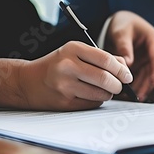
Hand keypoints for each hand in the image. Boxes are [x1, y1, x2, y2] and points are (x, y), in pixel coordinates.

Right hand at [0, 41, 132, 110]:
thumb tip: (125, 67)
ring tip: (104, 90)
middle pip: (105, 78)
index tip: (127, 76)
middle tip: (120, 86)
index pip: (106, 59)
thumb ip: (101, 57)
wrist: (27, 82)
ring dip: (108, 94)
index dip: (121, 69)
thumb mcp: (75, 53)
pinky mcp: (64, 102)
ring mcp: (64, 85)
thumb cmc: (56, 66)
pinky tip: (91, 96)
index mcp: (73, 49)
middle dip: (118, 85)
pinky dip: (97, 101)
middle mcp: (67, 66)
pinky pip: (92, 104)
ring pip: (101, 93)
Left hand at [105, 11, 153, 99]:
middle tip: (138, 96)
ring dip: (140, 88)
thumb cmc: (123, 23)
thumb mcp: (121, 32)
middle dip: (146, 85)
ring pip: (146, 78)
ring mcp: (148, 60)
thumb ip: (124, 47)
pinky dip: (134, 86)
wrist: (120, 23)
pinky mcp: (141, 66)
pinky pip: (139, 78)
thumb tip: (127, 63)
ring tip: (131, 97)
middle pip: (153, 71)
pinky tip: (126, 94)